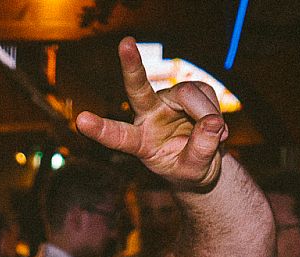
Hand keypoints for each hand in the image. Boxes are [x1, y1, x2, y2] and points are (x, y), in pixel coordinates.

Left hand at [75, 36, 228, 190]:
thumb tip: (212, 122)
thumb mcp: (194, 171)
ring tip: (218, 135)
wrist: (203, 161)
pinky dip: (214, 109)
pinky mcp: (185, 92)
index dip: (101, 129)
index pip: (118, 136)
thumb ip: (200, 150)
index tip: (81, 121)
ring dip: (206, 113)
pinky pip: (204, 92)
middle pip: (137, 88)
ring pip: (187, 93)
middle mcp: (147, 115)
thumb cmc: (189, 170)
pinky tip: (216, 125)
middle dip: (132, 66)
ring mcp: (166, 100)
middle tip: (125, 43)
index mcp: (139, 141)